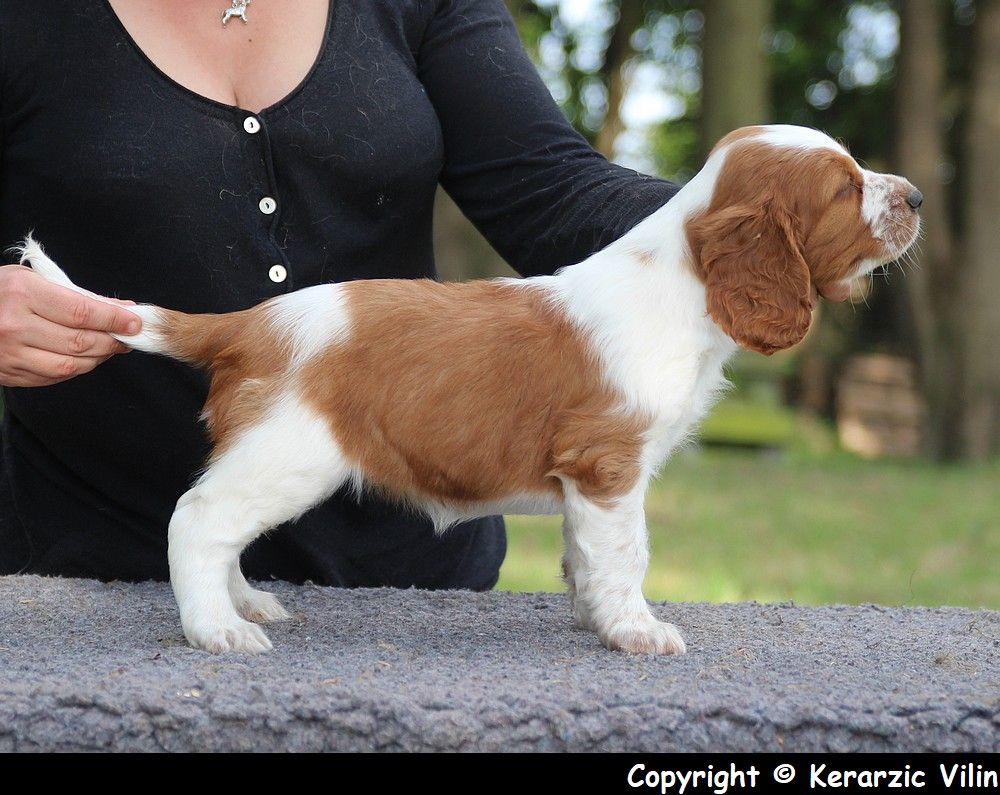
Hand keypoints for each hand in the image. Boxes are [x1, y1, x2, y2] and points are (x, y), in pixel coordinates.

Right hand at [0, 264, 141, 386]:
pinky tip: (84, 358)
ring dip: (97, 358)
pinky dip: (75, 369)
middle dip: (111, 341)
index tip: (135, 322)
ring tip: (109, 348)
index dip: (114, 319)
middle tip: (126, 337)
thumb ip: (76, 295)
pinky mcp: (8, 373)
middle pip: (80, 342)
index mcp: (22, 294)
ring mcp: (9, 354)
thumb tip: (121, 309)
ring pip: (70, 366)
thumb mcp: (31, 280)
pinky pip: (52, 378)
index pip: (82, 312)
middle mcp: (14, 326)